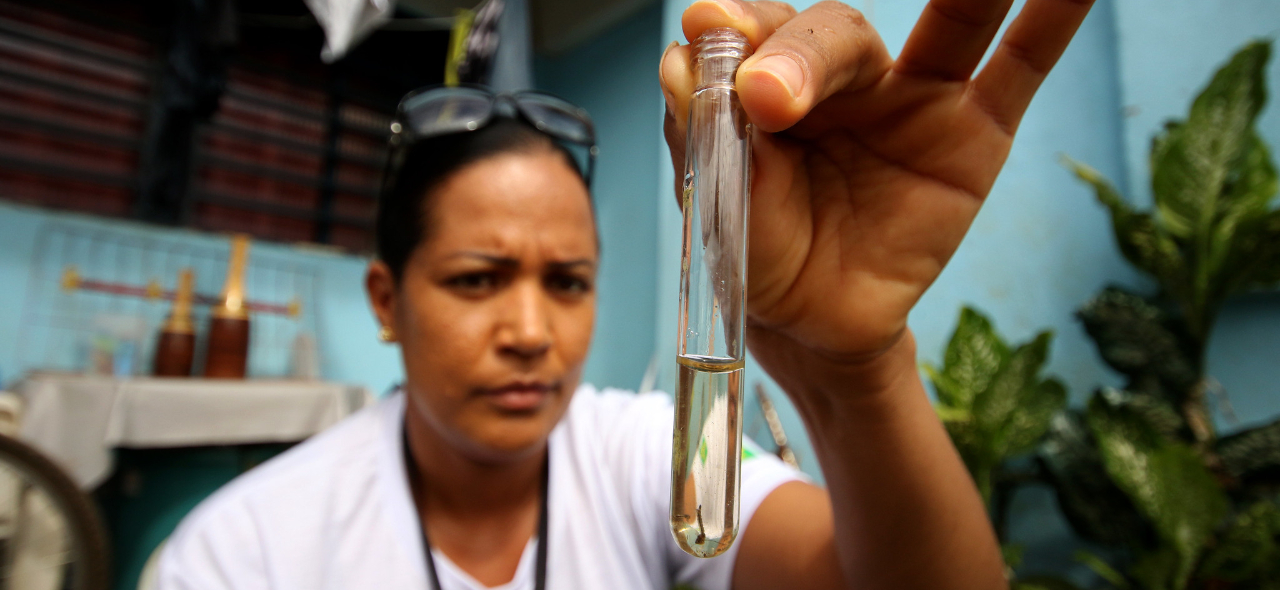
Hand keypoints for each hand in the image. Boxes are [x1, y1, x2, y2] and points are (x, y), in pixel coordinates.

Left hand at [661, 0, 1092, 393]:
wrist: (814, 323)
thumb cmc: (761, 251)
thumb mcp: (719, 200)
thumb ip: (707, 126)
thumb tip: (684, 49)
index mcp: (773, 82)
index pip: (760, 39)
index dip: (739, 36)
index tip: (710, 32)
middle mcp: (844, 79)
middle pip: (835, 35)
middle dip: (800, 55)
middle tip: (765, 95)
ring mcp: (916, 99)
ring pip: (942, 27)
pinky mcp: (975, 134)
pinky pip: (1021, 68)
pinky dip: (1051, 19)